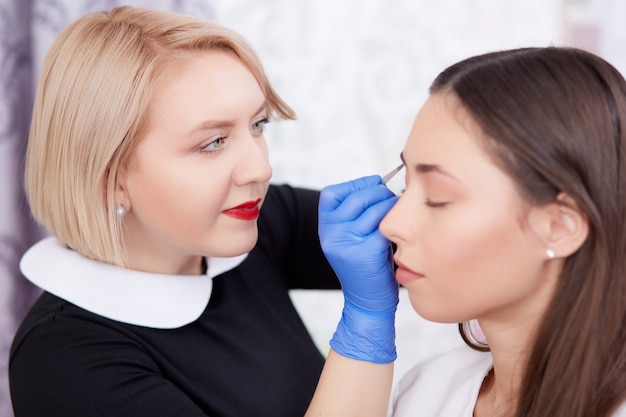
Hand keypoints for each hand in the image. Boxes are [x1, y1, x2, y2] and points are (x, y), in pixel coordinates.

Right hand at [319, 175, 398, 362]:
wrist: (368, 303)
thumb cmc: (366, 266)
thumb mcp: (350, 238)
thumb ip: (354, 214)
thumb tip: (378, 183)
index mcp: (325, 230)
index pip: (331, 194)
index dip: (354, 185)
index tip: (373, 184)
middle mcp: (331, 236)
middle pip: (356, 197)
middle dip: (378, 192)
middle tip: (391, 200)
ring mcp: (347, 244)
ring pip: (373, 209)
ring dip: (390, 206)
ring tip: (397, 214)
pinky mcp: (366, 254)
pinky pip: (385, 226)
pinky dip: (396, 223)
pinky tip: (400, 230)